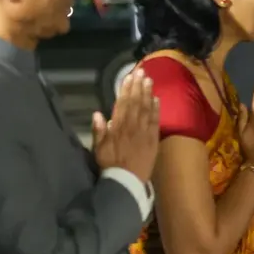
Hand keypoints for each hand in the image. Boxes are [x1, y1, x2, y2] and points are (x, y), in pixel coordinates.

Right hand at [93, 67, 159, 182]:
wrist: (127, 181)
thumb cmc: (110, 165)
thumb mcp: (98, 149)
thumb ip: (98, 131)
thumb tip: (97, 113)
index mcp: (118, 127)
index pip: (122, 103)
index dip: (126, 89)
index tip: (128, 77)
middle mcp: (132, 126)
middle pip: (136, 102)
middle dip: (138, 86)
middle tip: (142, 72)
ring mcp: (144, 132)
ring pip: (147, 109)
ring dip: (148, 93)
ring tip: (149, 80)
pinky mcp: (154, 139)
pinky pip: (155, 121)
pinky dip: (156, 109)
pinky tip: (157, 99)